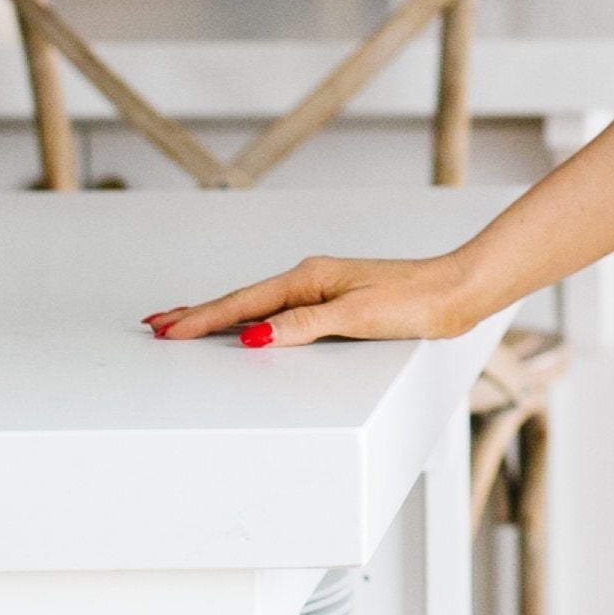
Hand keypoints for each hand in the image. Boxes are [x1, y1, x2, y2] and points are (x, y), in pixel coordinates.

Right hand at [145, 252, 473, 352]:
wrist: (456, 292)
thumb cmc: (415, 301)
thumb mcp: (356, 317)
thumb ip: (304, 325)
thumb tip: (255, 335)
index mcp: (308, 279)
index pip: (243, 305)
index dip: (203, 320)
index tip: (168, 330)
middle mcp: (310, 279)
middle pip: (242, 301)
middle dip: (198, 315)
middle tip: (157, 325)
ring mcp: (321, 289)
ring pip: (258, 305)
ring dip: (220, 316)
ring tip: (187, 325)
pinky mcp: (336, 301)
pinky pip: (279, 310)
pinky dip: (251, 317)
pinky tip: (246, 325)